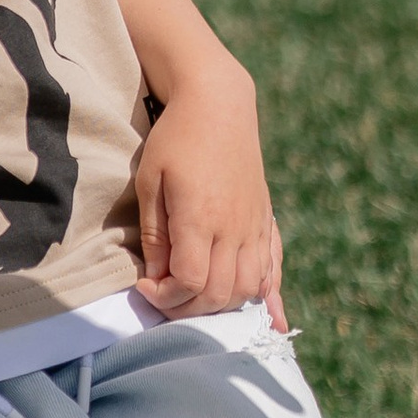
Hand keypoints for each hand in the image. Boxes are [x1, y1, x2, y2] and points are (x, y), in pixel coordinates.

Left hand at [134, 69, 286, 324]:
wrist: (219, 104)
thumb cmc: (176, 138)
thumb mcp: (151, 181)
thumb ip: (155, 235)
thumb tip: (156, 277)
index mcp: (202, 217)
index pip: (190, 282)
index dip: (165, 296)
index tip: (145, 284)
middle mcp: (234, 228)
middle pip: (220, 294)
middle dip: (188, 308)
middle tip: (164, 295)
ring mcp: (254, 226)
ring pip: (248, 288)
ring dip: (221, 305)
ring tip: (196, 295)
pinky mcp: (265, 221)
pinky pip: (271, 268)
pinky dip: (266, 294)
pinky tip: (265, 313)